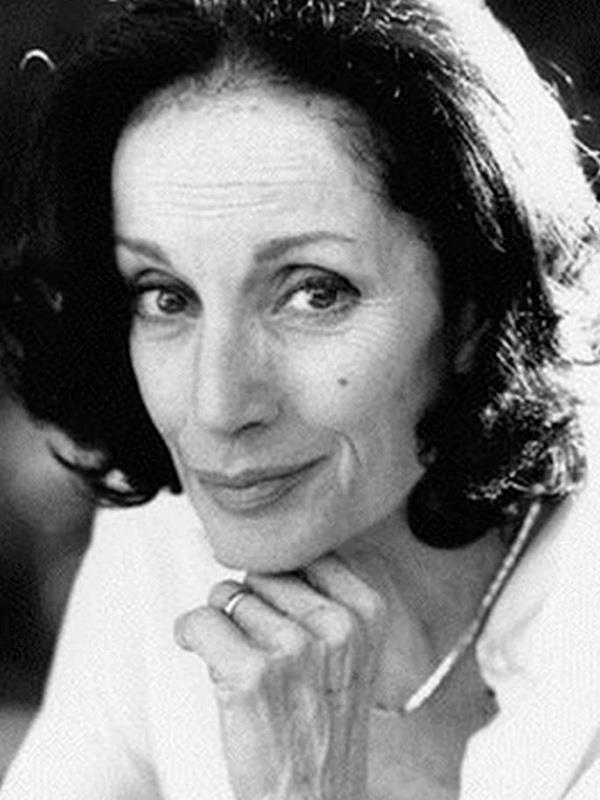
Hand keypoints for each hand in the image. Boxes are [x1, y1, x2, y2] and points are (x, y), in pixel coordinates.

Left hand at [175, 554, 386, 799]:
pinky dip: (189, 635)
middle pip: (262, 573)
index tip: (276, 607)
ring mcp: (295, 647)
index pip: (304, 553)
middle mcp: (337, 624)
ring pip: (229, 596)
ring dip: (223, 626)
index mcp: (367, 610)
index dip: (280, 581)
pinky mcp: (251, 673)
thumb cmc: (323, 728)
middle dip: (250, 605)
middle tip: (262, 650)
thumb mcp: (350, 650)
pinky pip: (200, 621)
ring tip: (247, 667)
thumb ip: (321, 596)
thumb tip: (264, 550)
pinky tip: (203, 654)